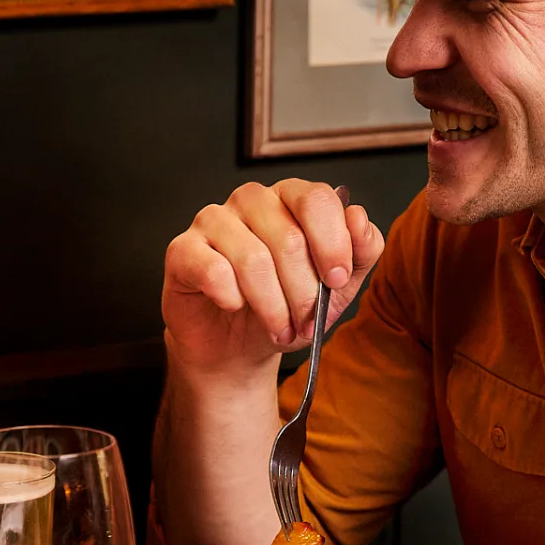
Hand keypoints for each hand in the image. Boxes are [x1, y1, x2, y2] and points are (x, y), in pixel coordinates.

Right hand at [162, 180, 385, 374]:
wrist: (237, 345)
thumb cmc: (286, 308)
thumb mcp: (337, 288)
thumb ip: (361, 251)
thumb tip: (358, 218)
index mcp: (290, 198)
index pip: (316, 200)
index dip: (332, 244)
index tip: (336, 281)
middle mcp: (251, 200)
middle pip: (288, 239)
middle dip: (303, 293)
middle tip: (305, 323)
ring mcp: (213, 220)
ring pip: (253, 259)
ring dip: (272, 307)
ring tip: (278, 329)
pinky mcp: (183, 249)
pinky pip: (214, 271)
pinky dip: (232, 299)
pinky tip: (235, 307)